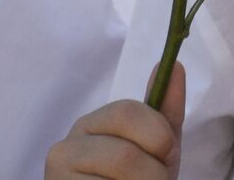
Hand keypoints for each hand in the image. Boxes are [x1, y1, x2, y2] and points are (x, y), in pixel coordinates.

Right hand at [45, 62, 183, 178]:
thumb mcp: (158, 144)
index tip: (168, 154)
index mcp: (93, 123)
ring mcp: (58, 175)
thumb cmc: (140, 175)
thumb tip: (175, 65)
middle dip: (153, 171)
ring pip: (118, 175)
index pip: (127, 112)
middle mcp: (67, 146)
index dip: (158, 136)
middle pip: (124, 154)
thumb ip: (167, 109)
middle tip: (157, 178)